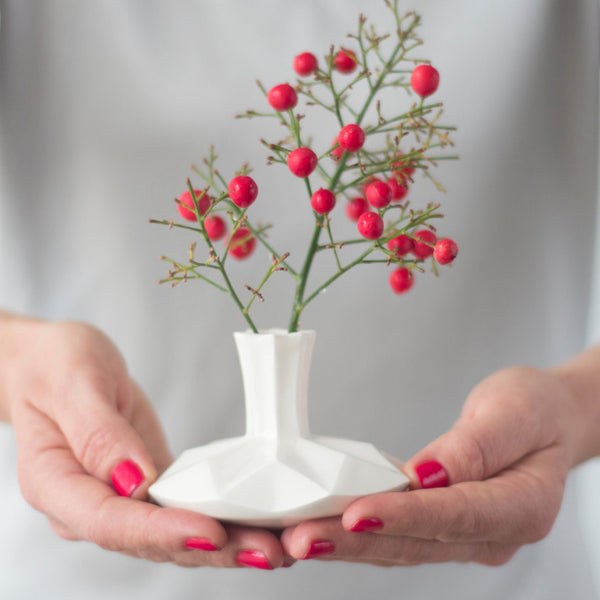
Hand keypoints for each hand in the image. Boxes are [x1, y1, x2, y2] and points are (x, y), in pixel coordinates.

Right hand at [5, 318, 285, 568]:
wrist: (55, 368)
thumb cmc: (54, 367)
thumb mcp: (72, 382)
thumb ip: (97, 432)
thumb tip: (134, 480)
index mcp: (57, 484)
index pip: (111, 521)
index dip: (162, 531)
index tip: (211, 530)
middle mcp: (89, 506)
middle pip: (153, 541)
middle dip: (213, 548)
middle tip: (269, 550)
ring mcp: (121, 500)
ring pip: (176, 534)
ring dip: (228, 541)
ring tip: (279, 545)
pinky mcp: (149, 487)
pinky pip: (186, 508)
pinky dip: (223, 517)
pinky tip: (259, 521)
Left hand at [281, 366, 584, 565]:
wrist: (549, 421)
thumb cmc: (535, 409)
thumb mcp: (514, 411)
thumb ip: (474, 447)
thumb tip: (426, 477)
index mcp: (522, 506)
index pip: (456, 516)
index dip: (404, 517)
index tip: (357, 515)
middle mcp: (492, 535)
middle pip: (418, 542)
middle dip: (357, 541)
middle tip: (301, 538)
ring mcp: (467, 537)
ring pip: (402, 546)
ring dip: (349, 544)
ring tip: (298, 539)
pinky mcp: (444, 528)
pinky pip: (399, 535)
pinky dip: (360, 534)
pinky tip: (323, 527)